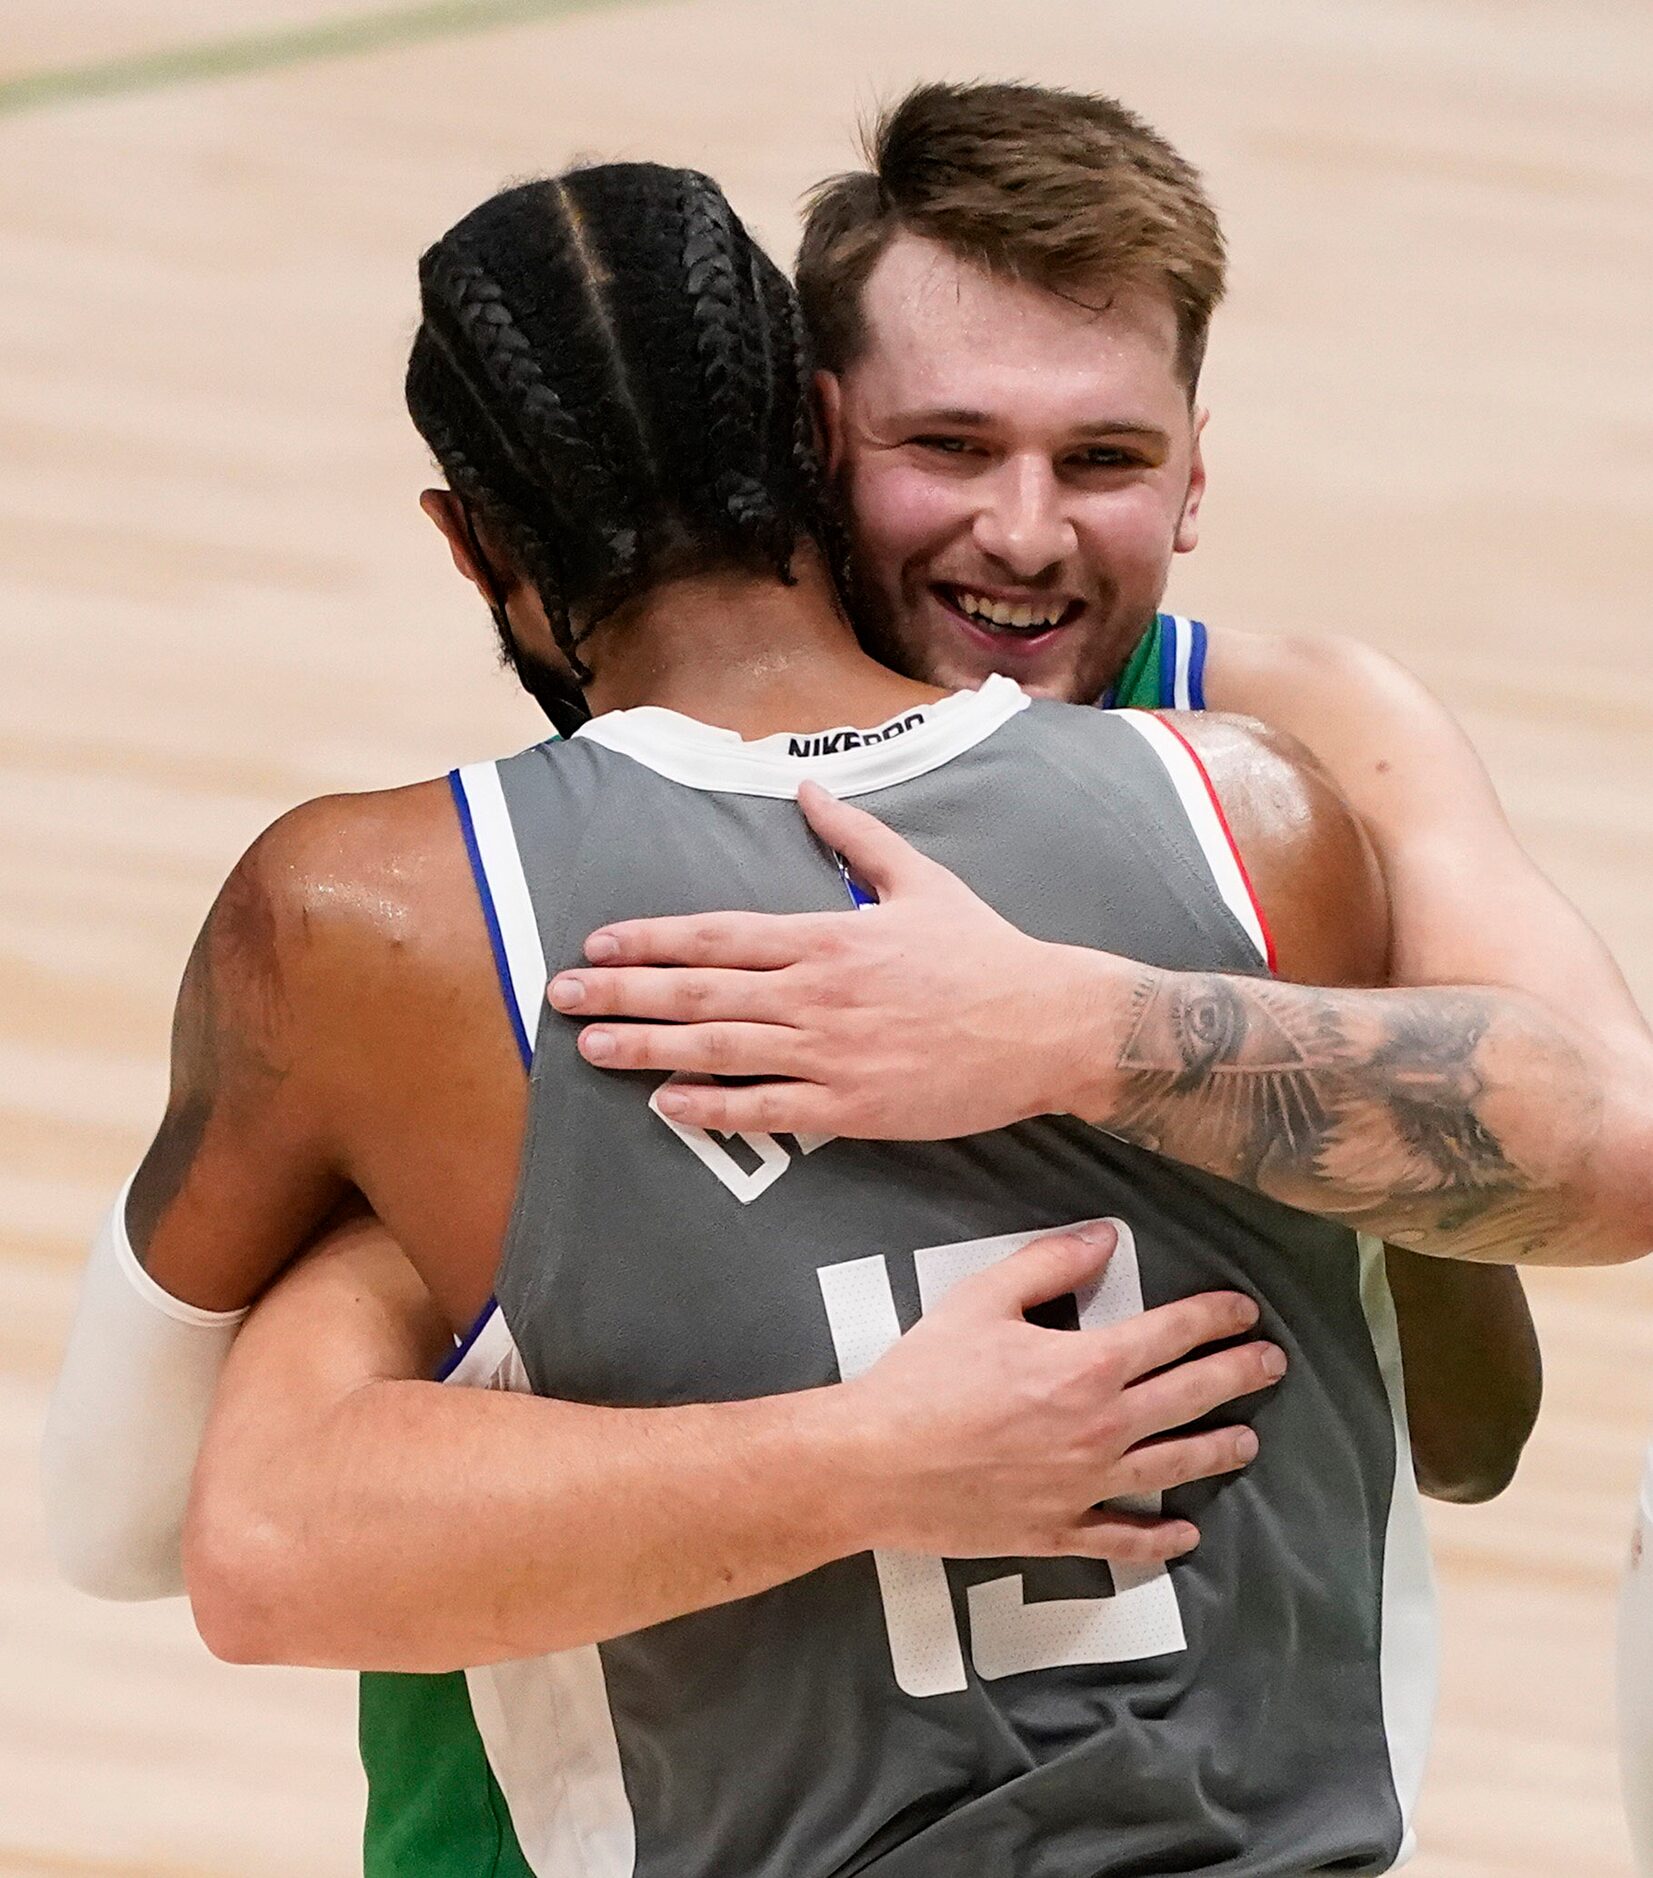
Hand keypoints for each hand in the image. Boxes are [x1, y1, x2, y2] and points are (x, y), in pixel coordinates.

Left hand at [548, 782, 1108, 1139]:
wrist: (1049, 1024)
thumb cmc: (985, 952)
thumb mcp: (921, 880)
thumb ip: (856, 838)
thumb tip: (808, 789)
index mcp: (828, 935)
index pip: (717, 934)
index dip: (650, 938)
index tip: (598, 943)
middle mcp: (817, 992)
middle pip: (699, 989)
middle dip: (622, 991)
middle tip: (559, 997)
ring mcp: (831, 1052)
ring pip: (718, 1048)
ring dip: (646, 1048)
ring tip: (591, 1049)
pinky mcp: (852, 1107)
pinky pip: (767, 1109)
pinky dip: (713, 1108)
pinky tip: (665, 1106)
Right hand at [835, 1221, 1282, 1562]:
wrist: (878, 1463)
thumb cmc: (924, 1377)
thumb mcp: (980, 1298)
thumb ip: (1048, 1263)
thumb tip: (1104, 1238)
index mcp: (1086, 1366)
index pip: (1170, 1334)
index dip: (1212, 1317)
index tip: (1242, 1309)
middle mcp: (1102, 1428)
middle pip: (1190, 1397)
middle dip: (1238, 1375)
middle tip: (1271, 1364)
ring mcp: (1086, 1486)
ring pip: (1173, 1467)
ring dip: (1217, 1450)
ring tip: (1247, 1441)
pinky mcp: (1059, 1530)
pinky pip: (1124, 1539)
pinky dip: (1159, 1539)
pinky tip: (1183, 1535)